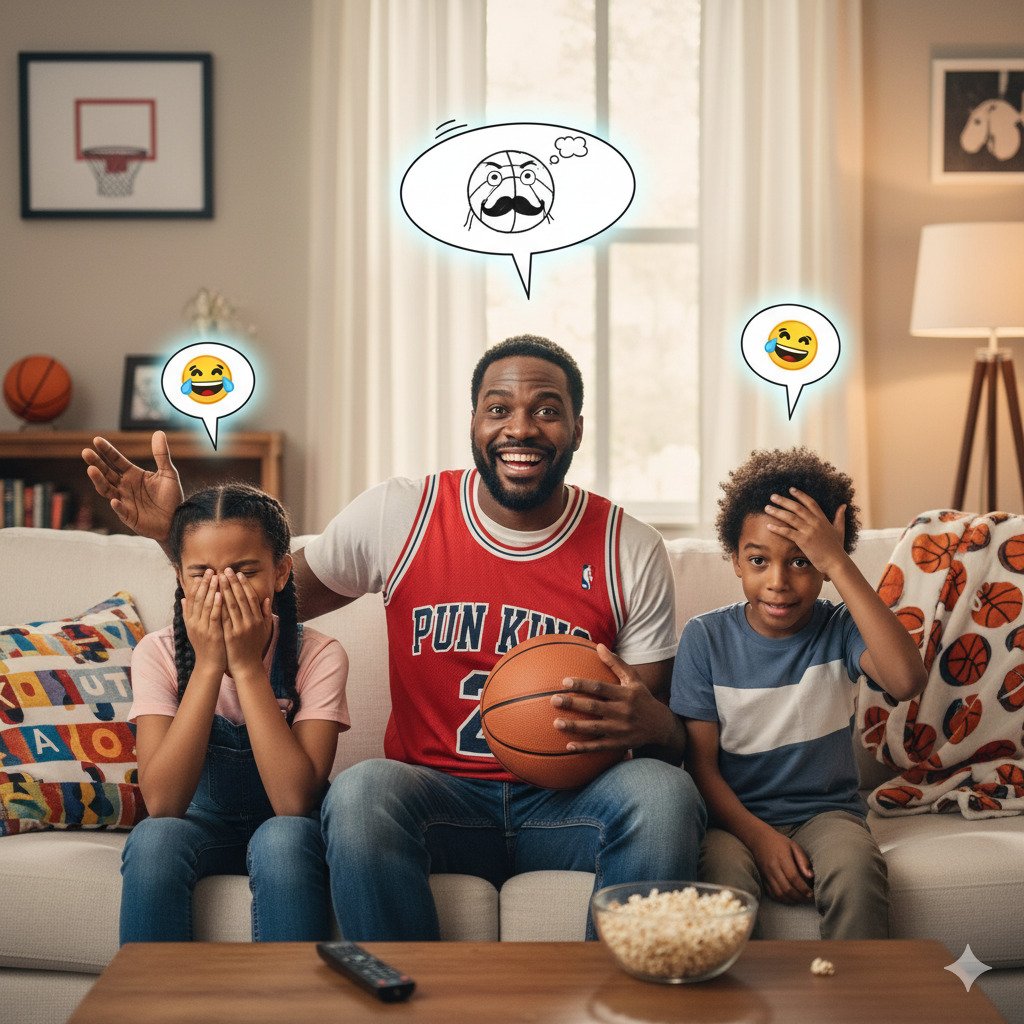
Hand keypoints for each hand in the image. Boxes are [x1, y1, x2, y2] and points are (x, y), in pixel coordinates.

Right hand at [82, 431, 182, 541]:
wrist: (176, 519)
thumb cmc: (171, 497)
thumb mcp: (168, 473)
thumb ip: (162, 455)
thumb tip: (158, 432)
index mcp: (133, 475)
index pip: (116, 460)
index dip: (107, 451)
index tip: (96, 440)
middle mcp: (125, 486)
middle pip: (106, 473)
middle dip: (96, 463)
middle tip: (86, 452)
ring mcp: (124, 501)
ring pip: (107, 490)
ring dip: (99, 481)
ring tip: (92, 470)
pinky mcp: (128, 516)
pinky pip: (120, 510)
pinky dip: (117, 506)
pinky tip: (114, 500)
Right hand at [182, 570, 226, 673]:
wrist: (209, 665)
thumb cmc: (205, 646)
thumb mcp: (194, 629)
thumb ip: (188, 614)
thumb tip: (183, 599)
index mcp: (190, 621)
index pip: (192, 599)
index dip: (197, 586)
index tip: (202, 574)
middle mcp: (194, 623)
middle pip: (198, 599)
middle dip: (205, 584)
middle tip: (211, 570)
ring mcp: (202, 628)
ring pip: (205, 605)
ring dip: (211, 590)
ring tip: (216, 577)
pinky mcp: (212, 633)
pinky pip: (214, 616)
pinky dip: (216, 604)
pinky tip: (220, 594)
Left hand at [219, 568, 273, 676]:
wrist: (247, 666)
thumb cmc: (255, 647)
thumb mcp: (264, 630)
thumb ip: (265, 614)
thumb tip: (266, 599)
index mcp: (258, 619)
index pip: (251, 597)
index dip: (244, 585)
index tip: (238, 574)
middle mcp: (250, 622)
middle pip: (240, 598)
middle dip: (232, 583)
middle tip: (225, 570)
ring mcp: (240, 629)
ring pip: (231, 606)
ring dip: (223, 590)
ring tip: (218, 579)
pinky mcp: (230, 636)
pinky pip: (223, 618)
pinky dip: (218, 606)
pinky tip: (212, 597)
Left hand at [551, 645, 674, 751]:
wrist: (661, 726)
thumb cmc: (642, 697)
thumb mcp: (634, 679)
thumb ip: (616, 663)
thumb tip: (599, 646)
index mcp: (625, 694)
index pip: (600, 688)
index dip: (583, 684)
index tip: (565, 682)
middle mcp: (623, 712)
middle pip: (594, 707)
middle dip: (573, 703)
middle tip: (554, 700)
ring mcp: (620, 730)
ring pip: (594, 728)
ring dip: (574, 726)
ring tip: (556, 723)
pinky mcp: (619, 744)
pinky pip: (600, 746)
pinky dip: (585, 748)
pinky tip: (569, 747)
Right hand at [748, 827, 814, 902]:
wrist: (758, 839)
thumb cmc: (779, 842)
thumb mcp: (794, 846)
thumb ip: (803, 861)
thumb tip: (811, 876)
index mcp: (782, 858)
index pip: (794, 877)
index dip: (803, 888)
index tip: (812, 893)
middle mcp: (773, 868)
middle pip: (787, 888)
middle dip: (800, 897)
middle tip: (809, 899)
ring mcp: (766, 874)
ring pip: (779, 893)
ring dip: (792, 900)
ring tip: (801, 899)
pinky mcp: (763, 878)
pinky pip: (772, 893)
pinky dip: (782, 899)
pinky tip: (790, 898)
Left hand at [764, 487, 846, 575]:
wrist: (836, 562)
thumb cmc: (837, 548)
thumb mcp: (840, 530)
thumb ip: (840, 517)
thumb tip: (843, 505)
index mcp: (823, 519)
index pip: (810, 503)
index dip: (800, 495)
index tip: (791, 489)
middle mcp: (815, 522)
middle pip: (797, 507)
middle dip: (784, 501)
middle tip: (772, 496)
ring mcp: (809, 531)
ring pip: (790, 518)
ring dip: (777, 512)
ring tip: (767, 508)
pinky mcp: (803, 540)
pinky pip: (787, 532)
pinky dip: (777, 528)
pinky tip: (768, 526)